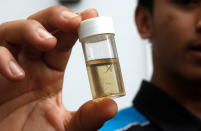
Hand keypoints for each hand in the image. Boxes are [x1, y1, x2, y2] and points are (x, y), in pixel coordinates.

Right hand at [0, 6, 116, 130]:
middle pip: (40, 27)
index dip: (76, 27)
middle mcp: (30, 67)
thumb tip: (111, 106)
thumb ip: (87, 117)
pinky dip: (2, 58)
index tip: (90, 16)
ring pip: (14, 33)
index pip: (63, 41)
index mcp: (50, 74)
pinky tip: (17, 74)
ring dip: (30, 30)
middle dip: (55, 19)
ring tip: (46, 42)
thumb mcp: (67, 128)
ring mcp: (9, 69)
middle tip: (72, 21)